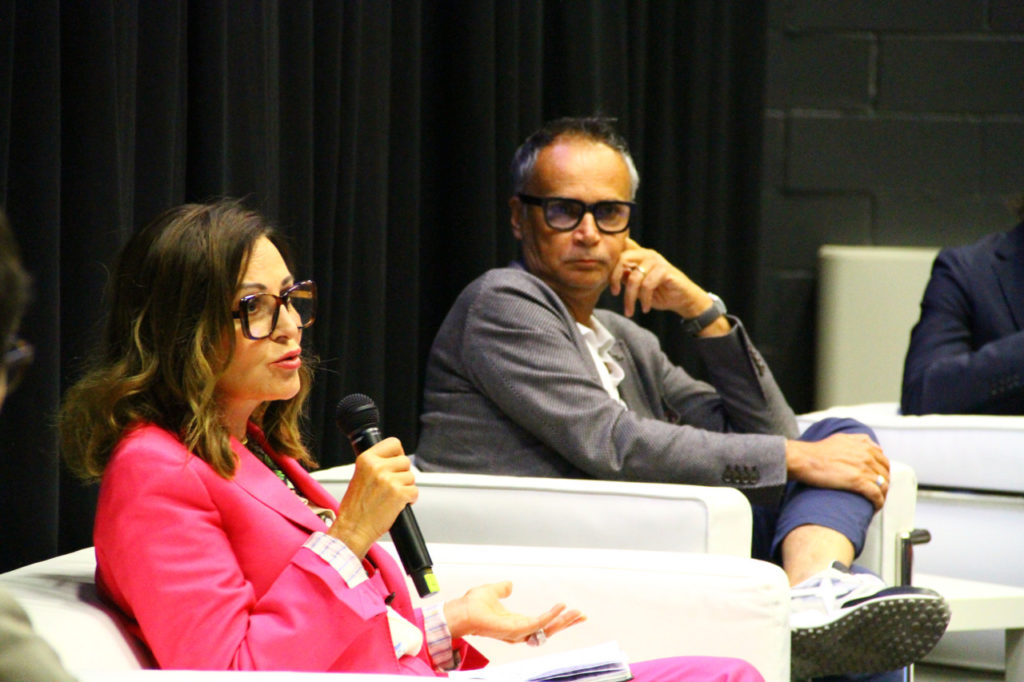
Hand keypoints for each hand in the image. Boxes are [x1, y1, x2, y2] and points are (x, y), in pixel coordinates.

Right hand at [326, 437, 416, 556]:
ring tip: (391, 497)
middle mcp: (377, 467)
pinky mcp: (399, 494)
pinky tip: (397, 505)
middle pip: (405, 461)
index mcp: (366, 459)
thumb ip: (375, 465)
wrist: (352, 529)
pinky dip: (410, 500)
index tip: (396, 462)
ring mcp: (389, 480)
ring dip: (406, 488)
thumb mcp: (360, 476)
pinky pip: (414, 492)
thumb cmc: (355, 507)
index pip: (393, 443)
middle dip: (402, 474)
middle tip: (392, 486)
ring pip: (411, 477)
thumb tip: (395, 459)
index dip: (398, 454)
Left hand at [443, 581, 585, 642]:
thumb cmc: (473, 605)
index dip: (557, 618)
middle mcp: (520, 630)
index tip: (571, 610)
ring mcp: (519, 632)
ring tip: (578, 613)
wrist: (462, 610)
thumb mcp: (493, 591)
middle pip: (549, 629)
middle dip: (567, 623)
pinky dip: (551, 615)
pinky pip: (539, 624)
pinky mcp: (517, 630)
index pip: (542, 623)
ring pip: (548, 629)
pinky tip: (562, 607)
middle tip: (583, 615)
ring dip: (564, 621)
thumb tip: (509, 584)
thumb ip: (503, 589)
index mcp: (517, 622)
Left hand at [610, 239, 726, 335]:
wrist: (682, 300)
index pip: (621, 248)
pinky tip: (645, 308)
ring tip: (630, 311)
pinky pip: (647, 284)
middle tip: (615, 293)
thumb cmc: (659, 292)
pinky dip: (644, 299)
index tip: (606, 278)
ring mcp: (657, 261)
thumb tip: (608, 275)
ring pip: (634, 277)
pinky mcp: (665, 271)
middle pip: (622, 259)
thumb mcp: (637, 285)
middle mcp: (647, 254)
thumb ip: (625, 277)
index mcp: (639, 255)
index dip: (610, 258)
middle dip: (614, 278)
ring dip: (630, 298)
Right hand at [785, 433, 890, 508]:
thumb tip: (870, 445)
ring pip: (883, 485)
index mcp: (864, 446)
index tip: (879, 478)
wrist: (805, 460)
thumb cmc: (817, 451)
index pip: (883, 460)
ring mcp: (863, 469)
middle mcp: (866, 456)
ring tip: (876, 501)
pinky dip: (878, 502)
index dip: (883, 472)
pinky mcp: (858, 482)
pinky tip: (874, 507)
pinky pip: (876, 495)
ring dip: (882, 495)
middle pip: (885, 474)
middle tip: (878, 492)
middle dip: (884, 484)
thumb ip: (858, 440)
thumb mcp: (841, 438)